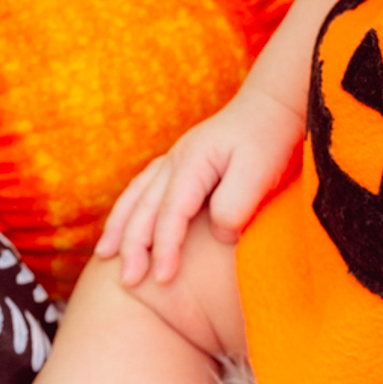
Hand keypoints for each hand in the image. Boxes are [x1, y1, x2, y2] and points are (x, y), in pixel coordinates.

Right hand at [95, 84, 302, 286]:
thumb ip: (235, 205)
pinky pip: (145, 187)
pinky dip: (130, 208)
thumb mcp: (260, 171)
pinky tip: (124, 223)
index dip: (165, 247)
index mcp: (194, 160)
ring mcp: (176, 157)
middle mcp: (177, 158)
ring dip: (121, 227)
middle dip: (133, 246)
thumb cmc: (271, 137)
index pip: (171, 212)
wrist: (276, 102)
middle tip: (129, 281)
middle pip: (145, 206)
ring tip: (106, 257)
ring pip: (138, 195)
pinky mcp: (183, 162)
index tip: (162, 279)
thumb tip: (217, 234)